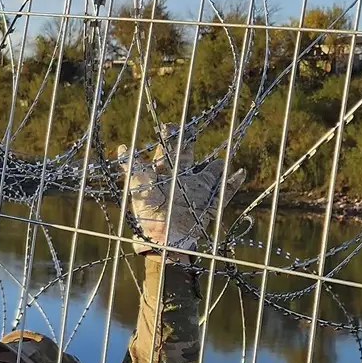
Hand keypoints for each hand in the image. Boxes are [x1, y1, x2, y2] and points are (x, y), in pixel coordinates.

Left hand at [117, 124, 245, 254]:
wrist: (162, 237)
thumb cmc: (148, 212)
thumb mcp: (137, 185)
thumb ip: (131, 166)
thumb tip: (121, 147)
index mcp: (164, 174)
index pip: (168, 151)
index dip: (169, 137)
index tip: (169, 124)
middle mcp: (181, 180)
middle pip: (187, 157)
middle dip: (188, 144)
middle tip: (191, 129)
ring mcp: (196, 191)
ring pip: (209, 173)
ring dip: (217, 165)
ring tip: (223, 156)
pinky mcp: (209, 204)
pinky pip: (225, 191)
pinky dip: (233, 182)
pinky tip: (240, 172)